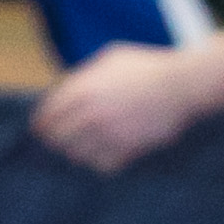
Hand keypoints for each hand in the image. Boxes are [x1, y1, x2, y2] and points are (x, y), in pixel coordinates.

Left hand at [33, 41, 214, 170]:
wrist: (182, 85)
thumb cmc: (149, 67)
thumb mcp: (112, 58)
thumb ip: (87, 73)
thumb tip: (70, 84)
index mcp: (83, 88)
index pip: (48, 114)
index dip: (41, 124)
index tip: (40, 130)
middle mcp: (91, 112)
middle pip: (57, 138)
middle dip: (56, 141)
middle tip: (58, 145)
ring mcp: (108, 132)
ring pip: (78, 154)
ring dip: (78, 153)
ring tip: (81, 151)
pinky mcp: (127, 147)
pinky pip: (102, 165)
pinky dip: (100, 163)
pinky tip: (104, 157)